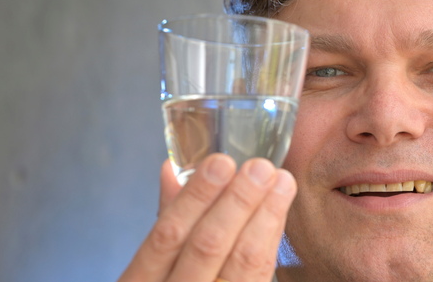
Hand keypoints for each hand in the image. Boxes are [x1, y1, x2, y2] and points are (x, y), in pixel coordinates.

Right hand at [119, 154, 296, 281]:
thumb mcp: (150, 271)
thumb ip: (165, 223)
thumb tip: (172, 169)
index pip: (166, 235)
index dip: (196, 197)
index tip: (222, 162)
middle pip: (207, 246)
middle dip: (238, 202)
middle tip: (262, 167)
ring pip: (243, 266)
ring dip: (265, 219)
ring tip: (282, 183)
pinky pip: (260, 281)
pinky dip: (271, 246)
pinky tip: (279, 219)